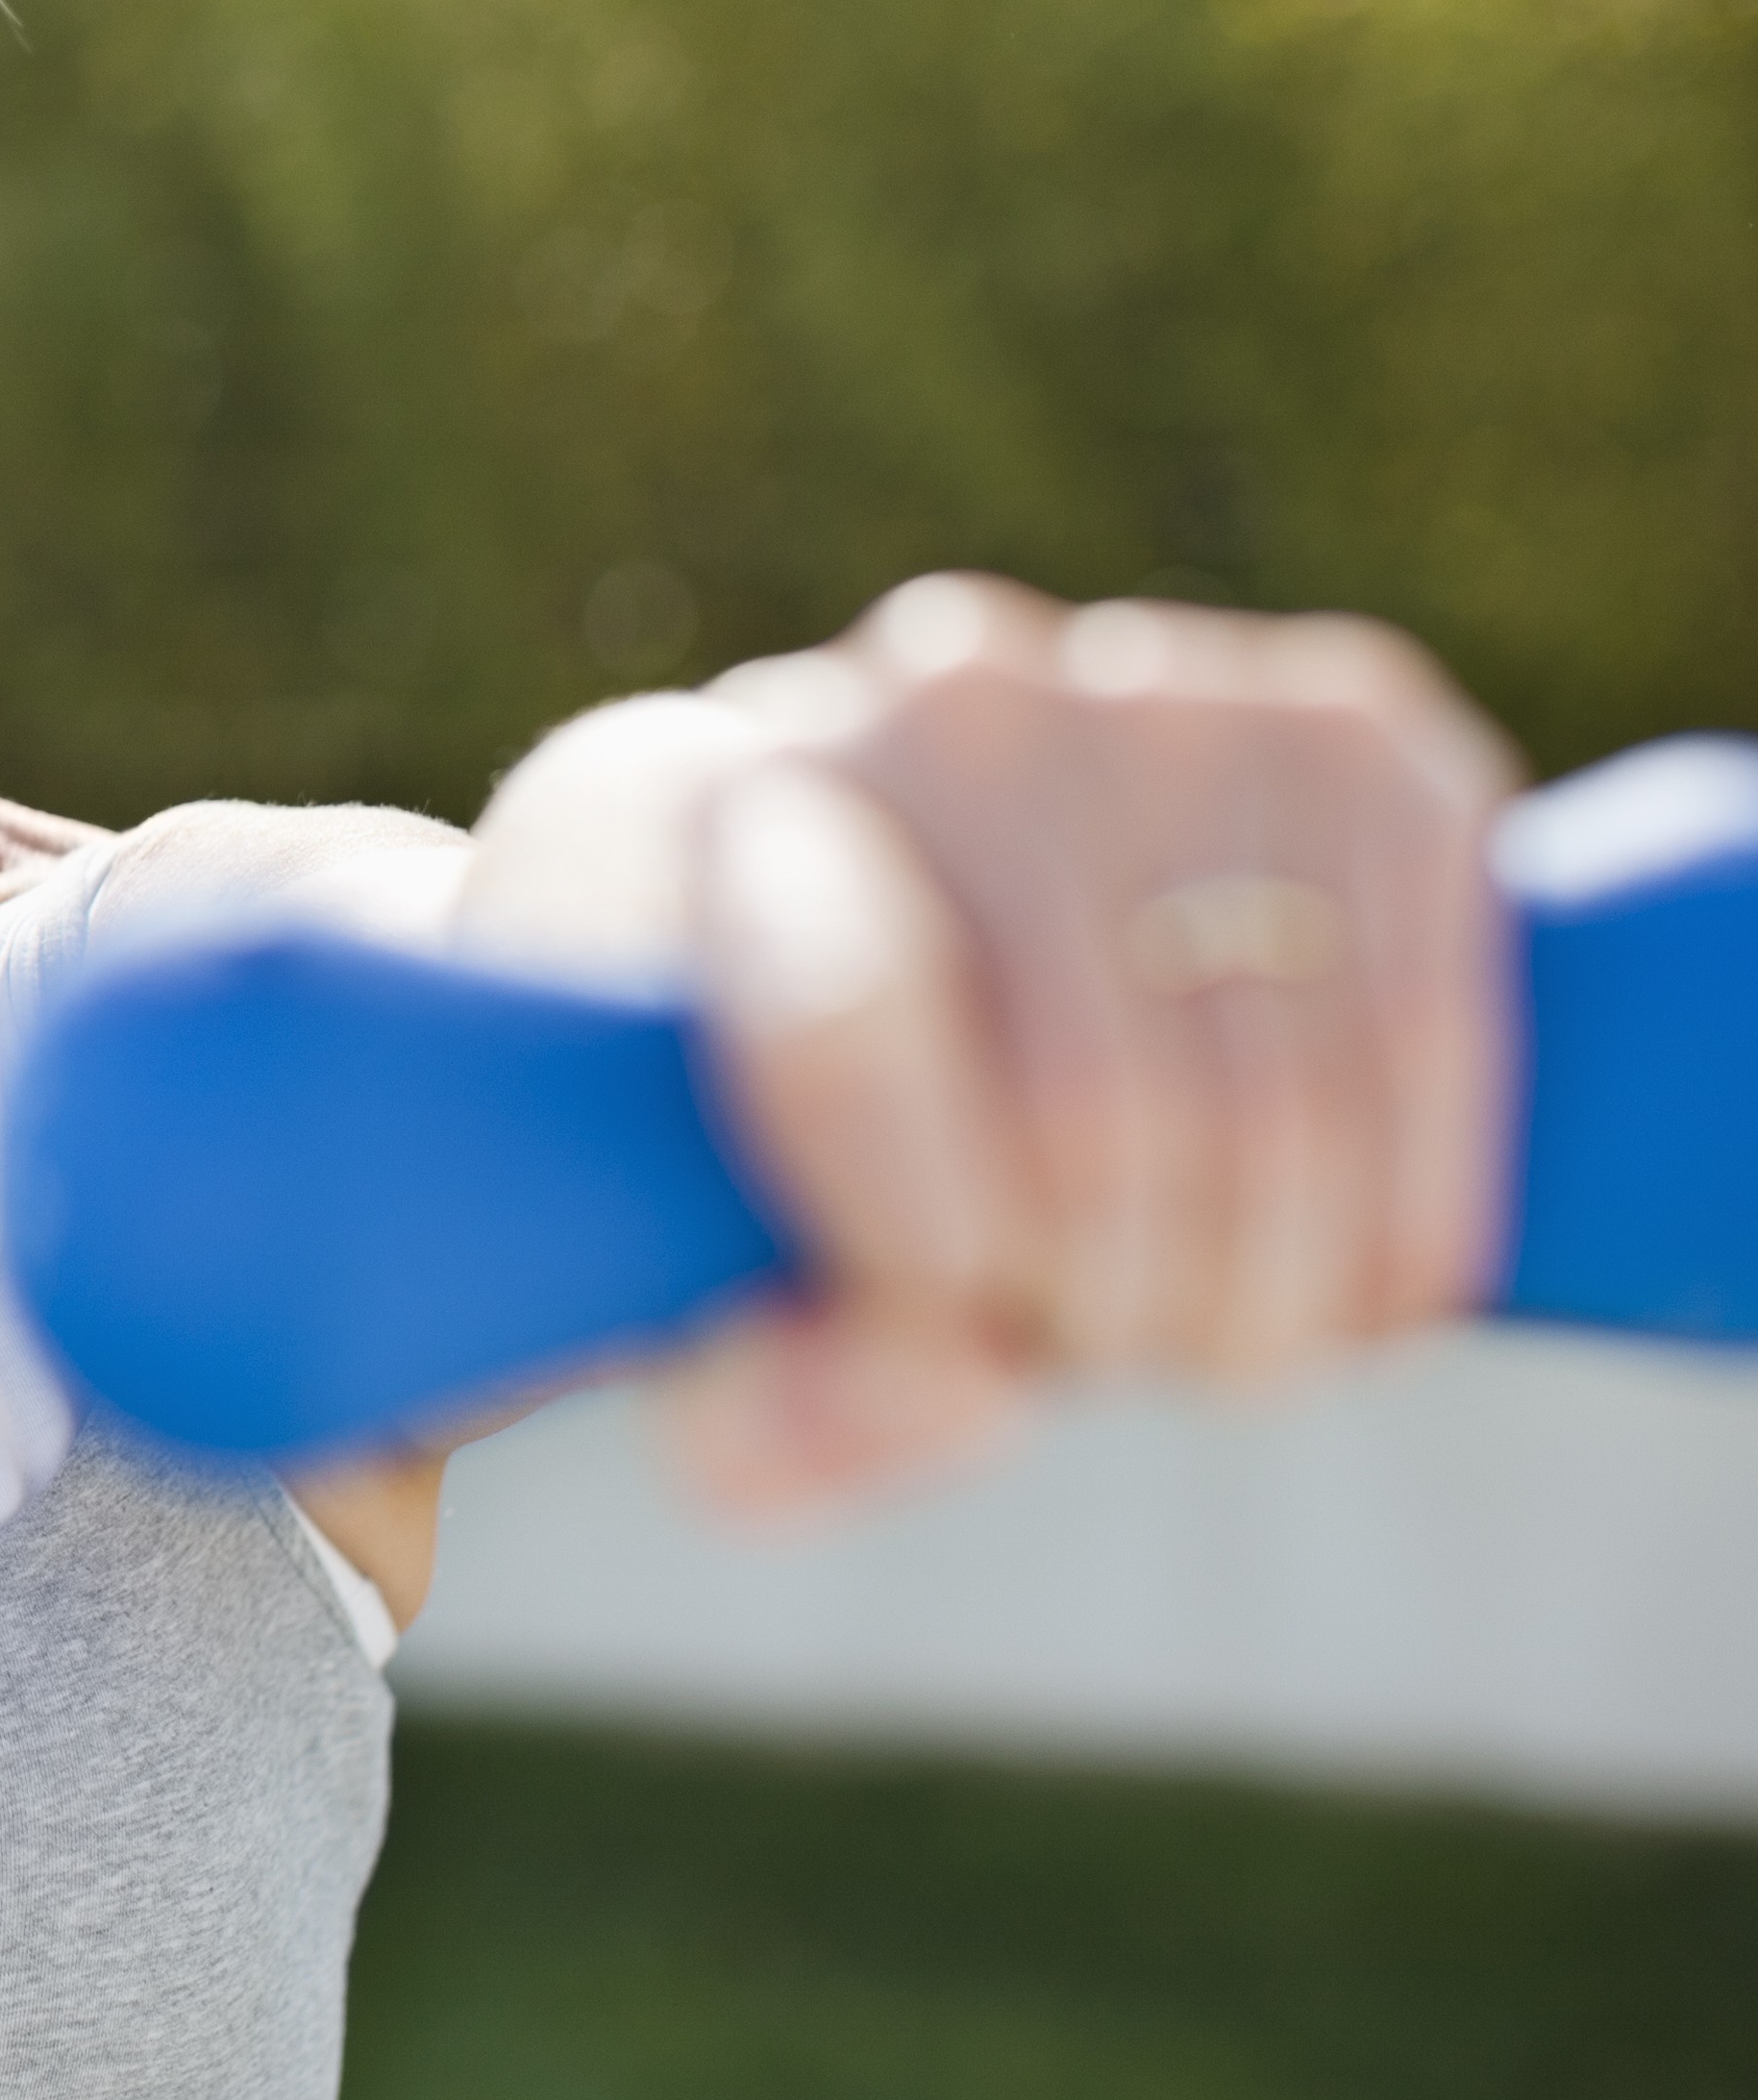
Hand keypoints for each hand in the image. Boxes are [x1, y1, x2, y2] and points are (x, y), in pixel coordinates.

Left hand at [634, 579, 1515, 1511]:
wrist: (919, 908)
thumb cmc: (760, 1127)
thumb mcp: (684, 1284)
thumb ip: (758, 1402)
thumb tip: (949, 1399)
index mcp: (670, 809)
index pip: (837, 1030)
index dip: (917, 1242)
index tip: (949, 1331)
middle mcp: (924, 711)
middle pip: (1092, 1115)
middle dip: (1109, 1314)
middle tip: (1087, 1349)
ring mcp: (1154, 697)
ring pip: (1280, 1103)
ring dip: (1264, 1300)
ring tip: (1203, 1335)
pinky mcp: (1355, 729)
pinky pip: (1430, 1038)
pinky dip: (1408, 1226)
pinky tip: (1350, 1288)